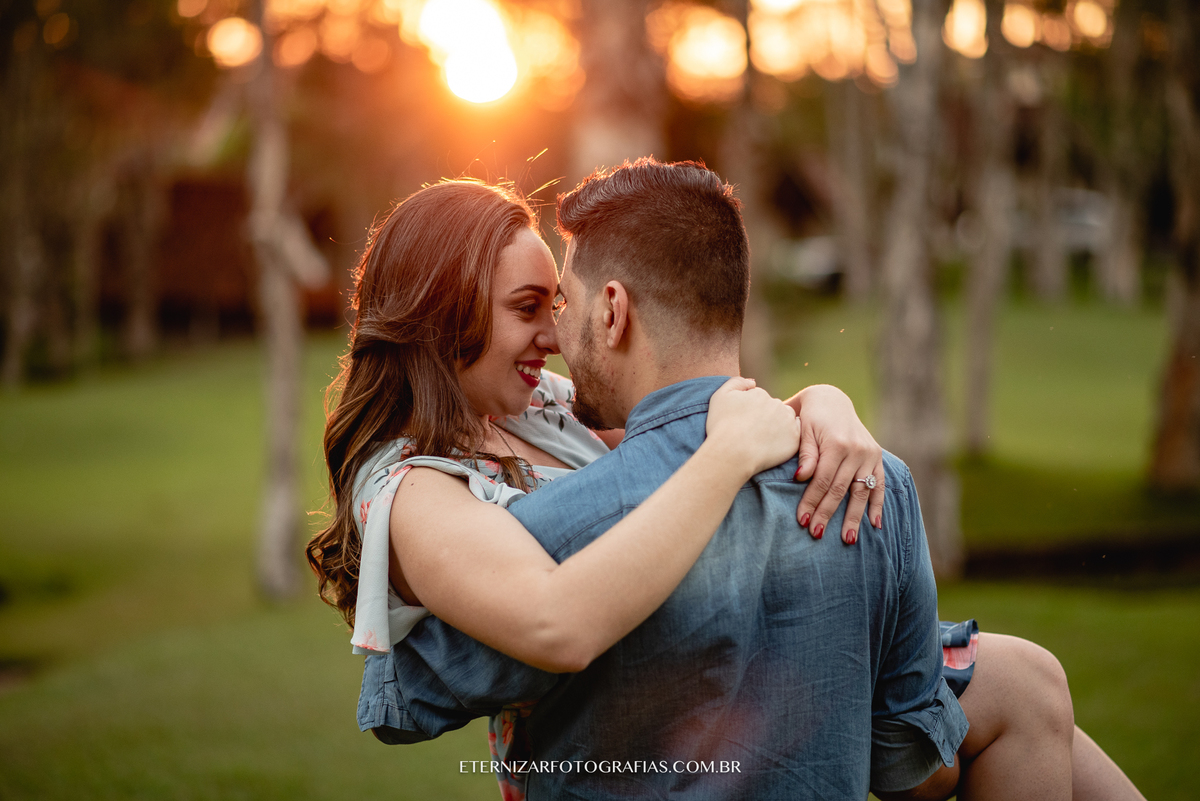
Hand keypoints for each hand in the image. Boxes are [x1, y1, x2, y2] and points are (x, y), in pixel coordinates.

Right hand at [705, 377, 801, 477]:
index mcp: (760, 394)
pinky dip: (788, 438)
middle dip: (766, 417)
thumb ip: (736, 382)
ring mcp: (787, 421)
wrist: (732, 452)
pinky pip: (795, 435)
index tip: (744, 423)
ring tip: (764, 440)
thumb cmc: (722, 426)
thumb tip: (753, 383)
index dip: (751, 411)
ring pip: (786, 420)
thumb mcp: (719, 396)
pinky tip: (773, 445)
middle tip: (753, 433)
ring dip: (779, 426)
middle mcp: (776, 404)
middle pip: (774, 408)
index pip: (759, 399)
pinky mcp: (794, 439)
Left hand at [789, 385, 884, 544]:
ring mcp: (869, 454)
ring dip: (855, 517)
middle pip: (840, 489)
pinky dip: (878, 505)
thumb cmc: (810, 416)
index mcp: (836, 443)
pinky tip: (875, 525)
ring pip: (861, 491)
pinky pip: (879, 484)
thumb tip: (801, 478)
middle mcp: (856, 450)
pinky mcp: (877, 457)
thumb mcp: (802, 429)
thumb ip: (805, 454)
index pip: (822, 480)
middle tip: (816, 534)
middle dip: (828, 513)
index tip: (802, 520)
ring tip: (848, 539)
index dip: (812, 501)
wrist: (831, 400)